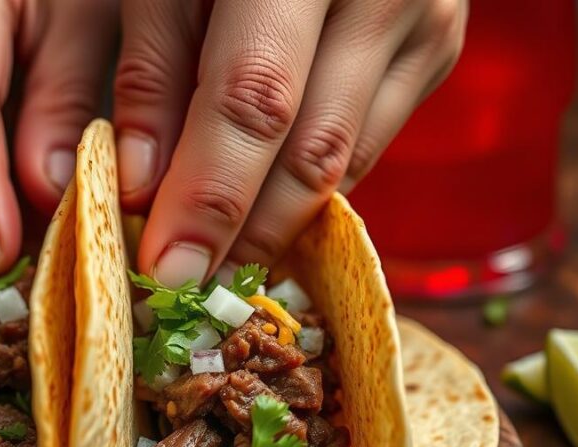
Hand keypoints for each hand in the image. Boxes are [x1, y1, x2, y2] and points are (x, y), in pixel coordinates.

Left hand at [114, 0, 466, 284]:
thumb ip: (155, 66)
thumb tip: (138, 184)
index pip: (254, 100)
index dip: (208, 194)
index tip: (165, 269)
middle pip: (312, 150)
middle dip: (244, 233)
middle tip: (189, 287)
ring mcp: (429, 22)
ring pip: (347, 160)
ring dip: (279, 222)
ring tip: (218, 260)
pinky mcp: (439, 48)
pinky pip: (368, 143)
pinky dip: (312, 187)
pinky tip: (265, 212)